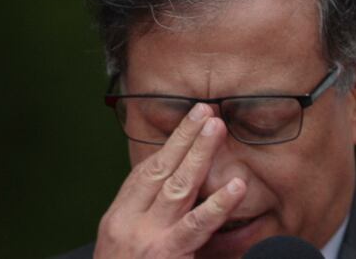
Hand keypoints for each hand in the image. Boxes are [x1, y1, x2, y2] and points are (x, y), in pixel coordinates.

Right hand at [94, 103, 246, 258]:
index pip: (145, 172)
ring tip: (217, 128)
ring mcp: (146, 239)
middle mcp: (128, 222)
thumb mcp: (123, 247)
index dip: (169, 145)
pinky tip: (236, 186)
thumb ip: (145, 220)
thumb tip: (173, 193)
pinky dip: (217, 204)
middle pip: (161, 170)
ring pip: (177, 187)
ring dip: (198, 154)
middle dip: (184, 138)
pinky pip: (196, 226)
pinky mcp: (165, 256)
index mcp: (118, 217)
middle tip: (206, 111)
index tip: (188, 122)